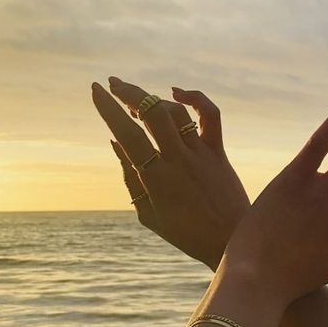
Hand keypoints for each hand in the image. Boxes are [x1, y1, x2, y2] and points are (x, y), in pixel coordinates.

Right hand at [92, 78, 249, 268]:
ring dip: (152, 98)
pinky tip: (177, 92)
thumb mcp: (148, 213)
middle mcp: (178, 160)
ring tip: (135, 100)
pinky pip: (210, 115)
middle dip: (129, 92)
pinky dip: (195, 97)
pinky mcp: (218, 151)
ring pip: (176, 111)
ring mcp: (200, 153)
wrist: (231, 242)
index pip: (128, 135)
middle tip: (112, 84)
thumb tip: (115, 142)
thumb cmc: (185, 233)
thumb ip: (130, 177)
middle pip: (152, 113)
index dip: (109, 109)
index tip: (96, 90)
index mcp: (156, 179)